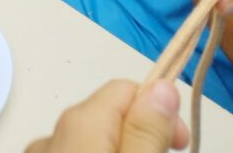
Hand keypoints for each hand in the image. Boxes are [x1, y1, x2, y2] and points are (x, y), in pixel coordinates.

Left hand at [25, 78, 187, 152]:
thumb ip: (146, 132)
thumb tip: (163, 85)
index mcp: (78, 120)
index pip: (126, 89)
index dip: (161, 110)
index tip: (181, 144)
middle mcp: (51, 133)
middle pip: (108, 118)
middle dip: (140, 134)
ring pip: (90, 143)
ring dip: (118, 148)